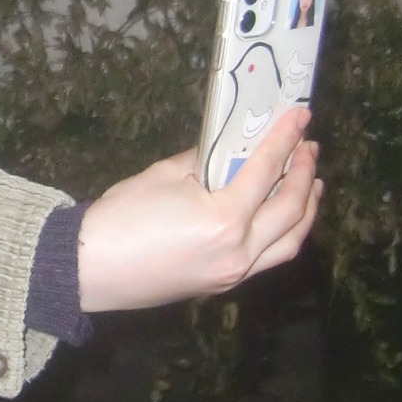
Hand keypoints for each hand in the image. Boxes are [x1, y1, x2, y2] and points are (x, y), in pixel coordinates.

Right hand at [77, 107, 321, 313]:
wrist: (89, 269)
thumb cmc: (119, 218)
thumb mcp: (163, 175)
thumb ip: (205, 160)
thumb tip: (228, 148)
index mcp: (224, 218)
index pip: (267, 170)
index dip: (286, 138)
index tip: (301, 116)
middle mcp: (239, 250)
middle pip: (291, 209)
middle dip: (305, 174)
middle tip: (309, 147)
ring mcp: (234, 273)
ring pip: (290, 242)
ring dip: (306, 211)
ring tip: (312, 184)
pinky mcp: (223, 285)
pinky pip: (268, 258)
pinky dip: (284, 233)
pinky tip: (280, 216)